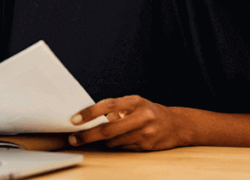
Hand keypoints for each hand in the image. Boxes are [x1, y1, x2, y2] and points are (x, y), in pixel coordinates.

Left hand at [68, 95, 187, 150]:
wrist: (175, 125)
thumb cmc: (148, 112)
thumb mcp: (133, 104)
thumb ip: (114, 109)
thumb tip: (89, 117)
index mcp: (135, 102)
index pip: (108, 105)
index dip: (89, 113)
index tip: (75, 119)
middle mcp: (141, 117)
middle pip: (108, 129)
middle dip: (88, 135)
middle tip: (74, 138)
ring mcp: (144, 133)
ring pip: (113, 142)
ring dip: (101, 141)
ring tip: (96, 137)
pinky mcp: (145, 146)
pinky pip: (122, 148)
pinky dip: (114, 146)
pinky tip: (114, 141)